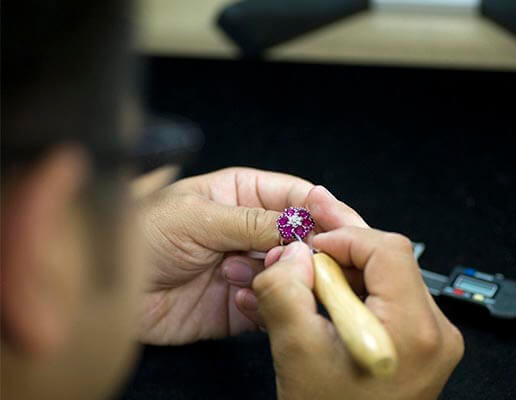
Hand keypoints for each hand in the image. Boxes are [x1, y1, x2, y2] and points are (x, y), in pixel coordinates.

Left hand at [136, 167, 366, 343]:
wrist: (108, 290)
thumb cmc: (143, 234)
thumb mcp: (197, 217)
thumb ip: (252, 221)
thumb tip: (303, 224)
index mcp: (243, 194)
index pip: (297, 196)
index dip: (324, 208)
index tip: (342, 225)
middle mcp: (252, 230)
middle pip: (303, 237)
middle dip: (307, 249)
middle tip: (304, 261)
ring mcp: (249, 267)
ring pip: (292, 272)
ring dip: (278, 277)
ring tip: (238, 276)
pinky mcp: (242, 304)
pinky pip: (272, 305)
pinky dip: (264, 305)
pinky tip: (235, 300)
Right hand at [252, 228, 463, 399]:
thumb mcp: (295, 352)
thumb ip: (285, 291)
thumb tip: (291, 253)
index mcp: (413, 329)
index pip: (388, 249)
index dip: (345, 237)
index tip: (311, 247)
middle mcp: (436, 332)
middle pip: (389, 261)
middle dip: (341, 256)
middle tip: (305, 253)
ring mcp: (433, 340)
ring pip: (387, 279)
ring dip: (344, 275)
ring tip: (308, 286)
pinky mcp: (422, 346)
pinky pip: (389, 301)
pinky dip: (355, 294)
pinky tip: (324, 302)